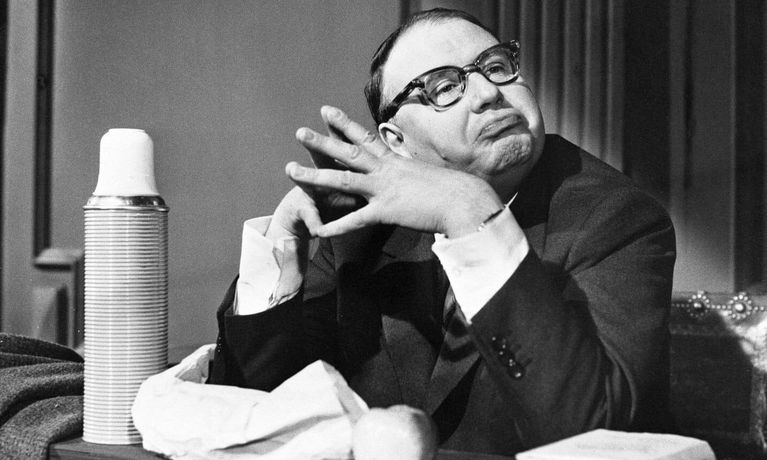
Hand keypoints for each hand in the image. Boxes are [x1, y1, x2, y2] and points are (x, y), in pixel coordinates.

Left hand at [288, 106, 503, 237]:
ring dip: (314, 175)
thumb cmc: (453, 189)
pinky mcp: (386, 211)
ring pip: (341, 179)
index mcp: (395, 160)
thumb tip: (413, 173)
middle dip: (321, 142)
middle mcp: (385, 170)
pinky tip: (318, 230)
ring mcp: (383, 189)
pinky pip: (356, 219)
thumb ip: (413, 174)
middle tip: (299, 132)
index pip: (365, 137)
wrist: (465, 200)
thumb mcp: (428, 174)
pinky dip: (336, 226)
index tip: (325, 112)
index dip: (344, 124)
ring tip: (290, 170)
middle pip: (347, 152)